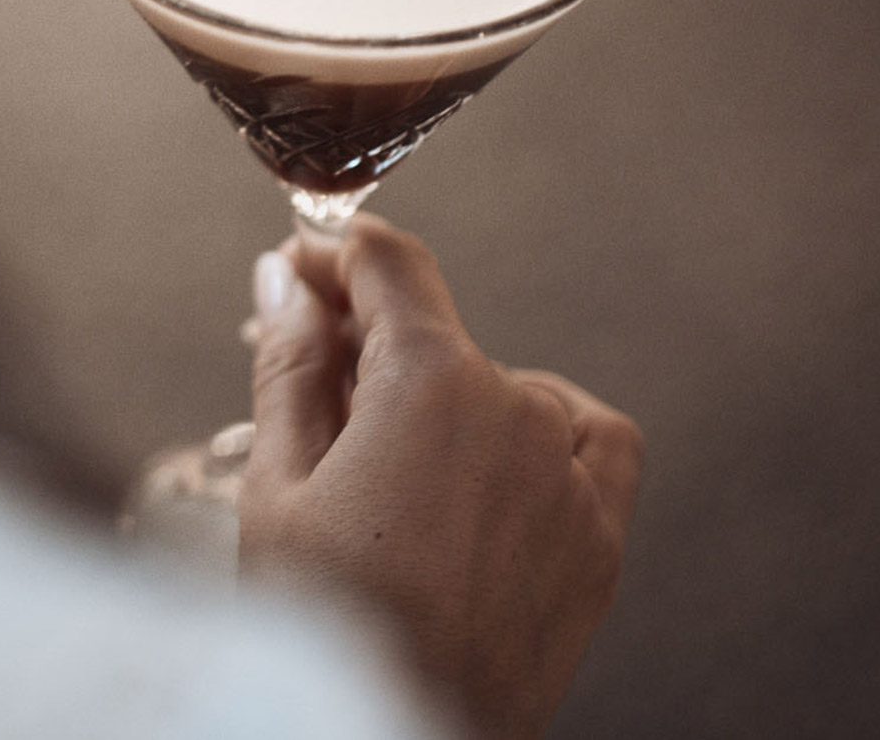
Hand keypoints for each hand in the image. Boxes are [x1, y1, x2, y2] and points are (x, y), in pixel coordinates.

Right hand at [237, 215, 640, 739]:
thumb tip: (285, 282)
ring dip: (446, 396)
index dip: (336, 252)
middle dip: (368, 345)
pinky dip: (544, 430)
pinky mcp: (600, 542)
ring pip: (504, 386)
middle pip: (437, 333)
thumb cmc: (328, 627)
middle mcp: (519, 412)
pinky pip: (594, 443)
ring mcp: (571, 478)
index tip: (301, 267)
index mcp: (433, 382)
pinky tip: (492, 462)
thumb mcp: (278, 483)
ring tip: (383, 461)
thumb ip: (290, 363)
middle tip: (306, 388)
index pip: (391, 266)